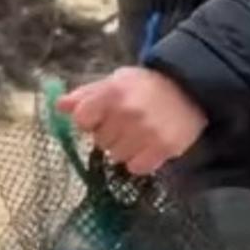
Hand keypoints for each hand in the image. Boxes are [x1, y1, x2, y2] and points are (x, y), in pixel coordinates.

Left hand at [58, 67, 207, 176]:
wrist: (190, 90)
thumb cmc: (147, 86)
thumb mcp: (116, 81)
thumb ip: (86, 94)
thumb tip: (59, 106)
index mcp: (113, 92)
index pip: (82, 119)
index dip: (90, 120)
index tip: (102, 116)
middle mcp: (128, 112)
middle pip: (99, 141)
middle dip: (109, 134)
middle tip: (126, 123)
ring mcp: (146, 132)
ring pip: (116, 156)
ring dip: (124, 149)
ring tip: (138, 134)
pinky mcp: (163, 148)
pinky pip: (136, 167)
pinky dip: (140, 161)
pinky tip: (148, 146)